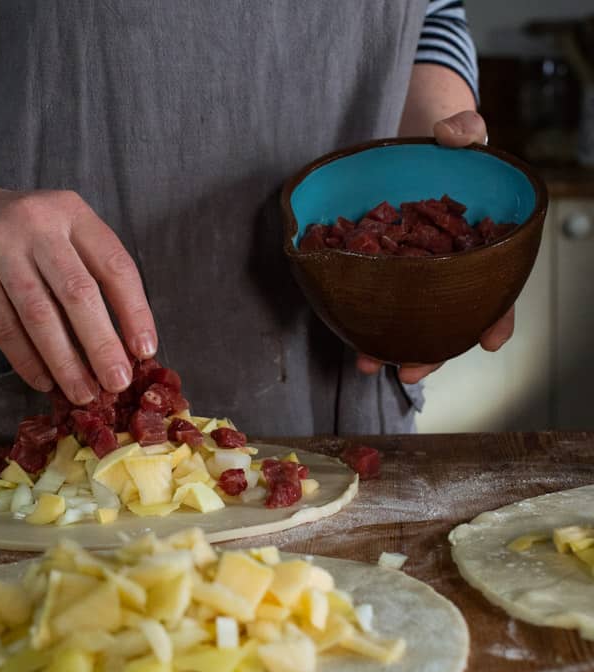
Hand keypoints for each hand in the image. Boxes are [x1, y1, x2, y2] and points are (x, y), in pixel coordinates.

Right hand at [0, 186, 156, 404]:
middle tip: (118, 383)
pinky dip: (27, 360)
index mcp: (73, 214)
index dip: (135, 312)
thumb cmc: (24, 238)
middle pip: (78, 293)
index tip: (145, 351)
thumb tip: (125, 345)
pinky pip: (5, 328)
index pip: (115, 266)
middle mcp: (38, 225)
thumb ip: (92, 275)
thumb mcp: (63, 236)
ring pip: (41, 315)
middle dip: (102, 345)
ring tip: (84, 393)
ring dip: (66, 362)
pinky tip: (45, 382)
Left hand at [357, 110, 514, 383]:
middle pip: (447, 312)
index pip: (494, 282)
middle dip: (431, 346)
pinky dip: (362, 313)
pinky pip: (372, 288)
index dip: (495, 315)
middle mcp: (446, 259)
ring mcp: (411, 261)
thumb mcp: (457, 127)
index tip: (488, 341)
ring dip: (390, 342)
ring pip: (407, 311)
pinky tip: (349, 331)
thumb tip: (459, 137)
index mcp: (477, 240)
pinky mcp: (379, 255)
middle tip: (411, 371)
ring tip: (369, 364)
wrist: (410, 129)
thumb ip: (462, 130)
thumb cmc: (445, 134)